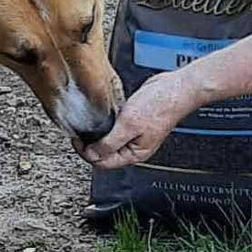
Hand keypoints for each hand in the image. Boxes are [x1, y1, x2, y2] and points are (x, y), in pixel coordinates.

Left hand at [81, 72, 195, 168]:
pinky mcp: (132, 122)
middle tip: (78, 133)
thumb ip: (109, 143)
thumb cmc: (160, 106)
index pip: (102, 162)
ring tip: (86, 126)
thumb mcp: (129, 125)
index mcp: (134, 154)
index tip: (76, 140)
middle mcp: (133, 147)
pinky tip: (99, 119)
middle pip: (103, 154)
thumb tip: (91, 154)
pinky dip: (104, 126)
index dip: (86, 153)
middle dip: (89, 146)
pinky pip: (113, 129)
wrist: (175, 88)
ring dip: (96, 135)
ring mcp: (133, 135)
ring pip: (107, 141)